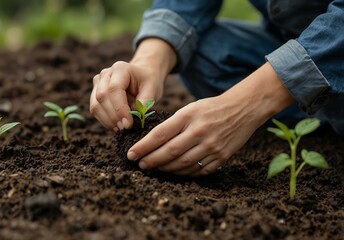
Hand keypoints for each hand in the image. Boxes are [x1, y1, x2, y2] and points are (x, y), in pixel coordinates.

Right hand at [89, 38, 176, 130]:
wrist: (142, 76)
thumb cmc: (148, 82)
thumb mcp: (153, 89)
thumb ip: (144, 102)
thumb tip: (134, 117)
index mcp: (120, 68)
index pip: (114, 89)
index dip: (119, 108)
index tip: (128, 123)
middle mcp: (105, 74)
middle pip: (102, 97)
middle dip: (113, 116)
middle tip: (125, 128)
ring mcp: (98, 83)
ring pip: (95, 105)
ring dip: (107, 121)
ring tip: (121, 129)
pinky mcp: (95, 93)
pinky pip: (95, 109)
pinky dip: (104, 120)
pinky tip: (116, 126)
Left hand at [127, 96, 259, 176]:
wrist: (243, 110)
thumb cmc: (211, 108)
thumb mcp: (190, 108)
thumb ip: (173, 124)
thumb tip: (151, 142)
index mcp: (188, 116)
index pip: (160, 134)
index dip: (143, 147)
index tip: (131, 154)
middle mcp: (199, 132)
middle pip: (169, 152)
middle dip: (151, 160)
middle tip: (141, 164)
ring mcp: (211, 146)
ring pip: (182, 164)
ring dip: (165, 169)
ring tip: (155, 168)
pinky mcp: (221, 157)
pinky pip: (197, 171)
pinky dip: (183, 173)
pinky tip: (174, 172)